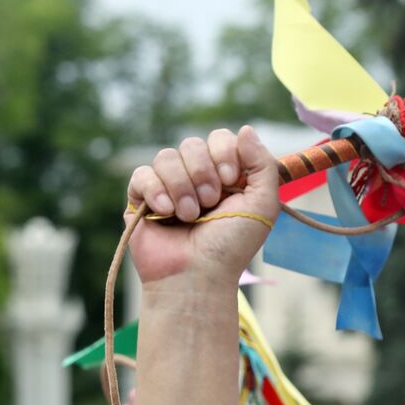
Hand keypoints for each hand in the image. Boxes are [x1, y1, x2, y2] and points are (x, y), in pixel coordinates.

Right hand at [126, 126, 278, 288]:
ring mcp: (168, 186)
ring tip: (189, 216)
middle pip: (192, 144)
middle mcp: (197, 178)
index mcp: (226, 177)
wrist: (197, 275)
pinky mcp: (142, 198)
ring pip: (166, 157)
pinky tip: (165, 212)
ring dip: (182, 186)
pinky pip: (142, 174)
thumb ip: (263, 165)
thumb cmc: (231, 246)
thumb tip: (244, 129)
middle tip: (210, 203)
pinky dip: (155, 191)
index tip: (230, 179)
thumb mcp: (262, 205)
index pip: (221, 138)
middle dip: (203, 173)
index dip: (224, 152)